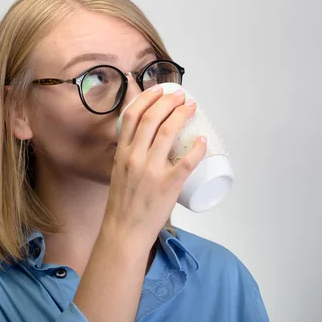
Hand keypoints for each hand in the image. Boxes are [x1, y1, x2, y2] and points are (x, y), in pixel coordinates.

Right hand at [103, 85, 206, 244]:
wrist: (124, 231)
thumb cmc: (123, 204)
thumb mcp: (119, 172)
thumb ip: (130, 155)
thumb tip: (149, 141)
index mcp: (122, 153)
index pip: (131, 116)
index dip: (147, 98)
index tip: (159, 90)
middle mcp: (134, 157)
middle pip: (152, 118)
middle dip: (169, 101)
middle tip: (181, 96)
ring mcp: (151, 171)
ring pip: (169, 132)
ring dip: (182, 114)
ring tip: (191, 108)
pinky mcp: (168, 185)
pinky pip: (187, 161)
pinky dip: (197, 148)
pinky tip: (202, 140)